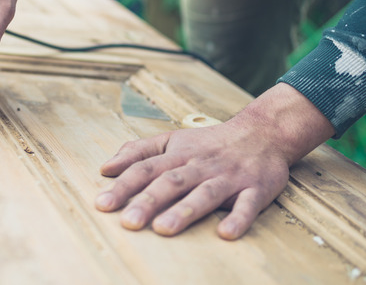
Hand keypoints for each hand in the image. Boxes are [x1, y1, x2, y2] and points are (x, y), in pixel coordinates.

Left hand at [95, 83, 333, 238]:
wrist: (263, 132)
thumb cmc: (208, 142)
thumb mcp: (171, 140)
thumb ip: (137, 152)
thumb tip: (105, 168)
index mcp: (178, 154)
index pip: (145, 168)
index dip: (123, 186)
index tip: (102, 204)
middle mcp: (200, 165)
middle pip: (171, 182)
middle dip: (148, 202)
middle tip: (128, 223)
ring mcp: (228, 177)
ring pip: (205, 193)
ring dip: (185, 211)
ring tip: (164, 229)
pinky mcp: (256, 189)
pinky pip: (248, 205)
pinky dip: (239, 218)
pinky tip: (225, 234)